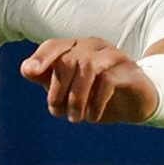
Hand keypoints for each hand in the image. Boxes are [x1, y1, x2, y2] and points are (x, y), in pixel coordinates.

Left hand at [21, 37, 158, 123]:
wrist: (136, 103)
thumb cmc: (98, 94)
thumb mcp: (70, 89)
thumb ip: (48, 78)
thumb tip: (27, 69)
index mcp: (78, 47)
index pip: (54, 45)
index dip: (41, 57)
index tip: (30, 73)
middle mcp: (95, 47)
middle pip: (68, 60)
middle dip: (58, 89)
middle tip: (58, 113)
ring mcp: (114, 56)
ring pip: (87, 66)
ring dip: (76, 97)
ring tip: (76, 118)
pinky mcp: (130, 71)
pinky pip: (108, 80)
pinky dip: (95, 101)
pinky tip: (93, 116)